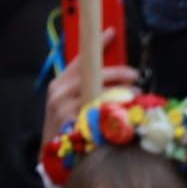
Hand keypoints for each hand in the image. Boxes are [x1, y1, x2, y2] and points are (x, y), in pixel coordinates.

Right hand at [41, 32, 138, 148]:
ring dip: (121, 92)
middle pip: (91, 73)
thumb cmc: (67, 125)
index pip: (80, 59)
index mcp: (60, 83)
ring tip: (136, 95)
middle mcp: (60, 92)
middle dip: (117, 72)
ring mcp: (64, 107)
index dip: (96, 45)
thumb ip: (89, 87)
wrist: (50, 155)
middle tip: (135, 74)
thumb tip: (117, 76)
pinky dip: (115, 111)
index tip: (111, 32)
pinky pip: (99, 113)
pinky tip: (126, 113)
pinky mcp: (72, 123)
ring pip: (98, 92)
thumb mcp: (73, 102)